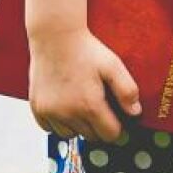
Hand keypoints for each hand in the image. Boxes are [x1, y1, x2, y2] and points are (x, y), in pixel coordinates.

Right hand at [28, 26, 141, 142]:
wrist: (55, 36)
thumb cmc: (86, 49)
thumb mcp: (113, 64)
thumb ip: (127, 90)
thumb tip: (135, 113)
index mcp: (89, 105)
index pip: (110, 134)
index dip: (117, 127)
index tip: (118, 118)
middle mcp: (68, 114)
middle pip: (91, 136)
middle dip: (99, 126)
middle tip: (100, 104)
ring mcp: (50, 113)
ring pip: (70, 135)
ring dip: (79, 125)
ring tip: (81, 102)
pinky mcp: (38, 110)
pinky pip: (51, 129)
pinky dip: (59, 122)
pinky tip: (65, 103)